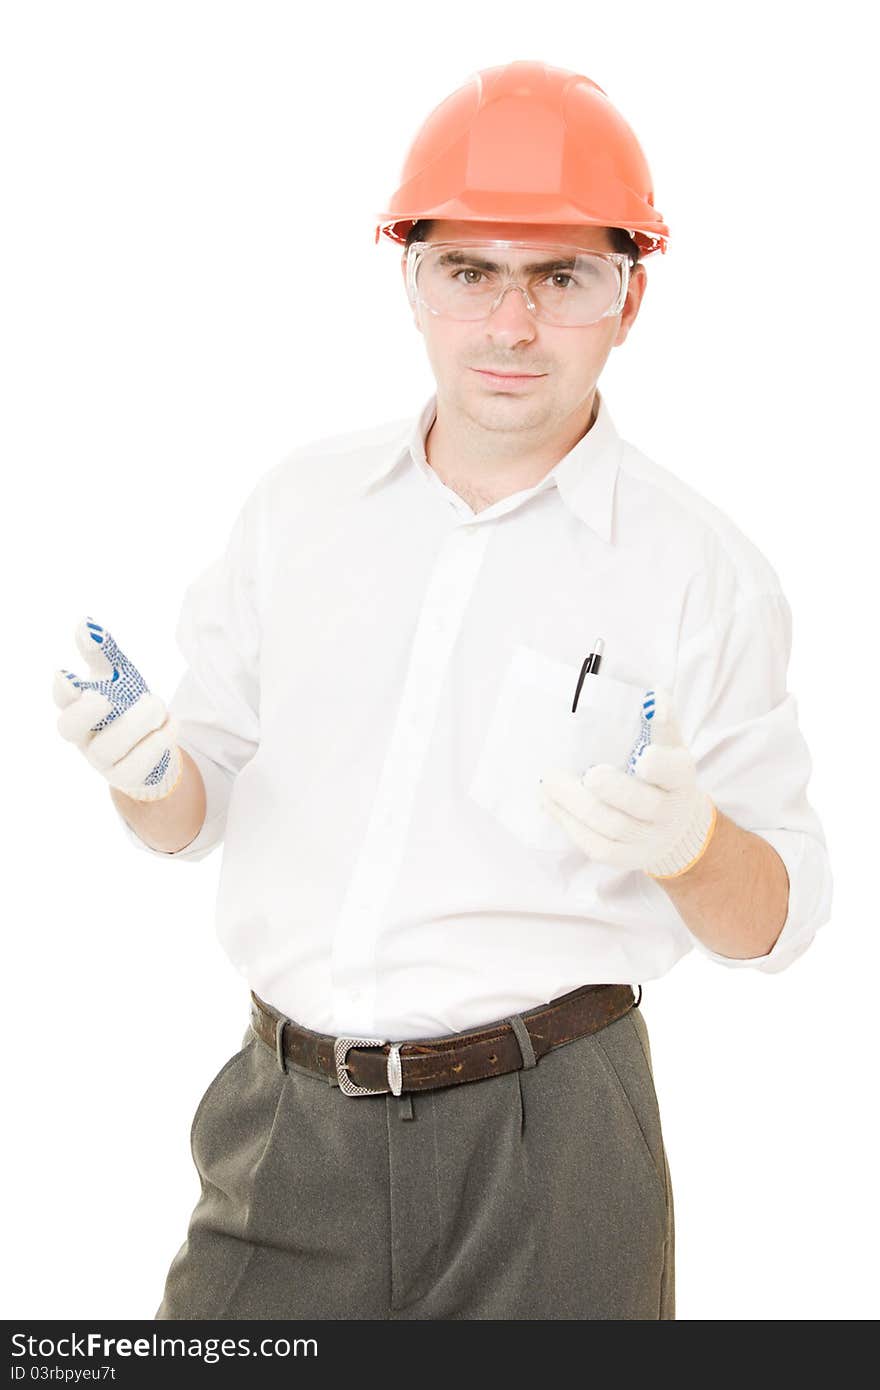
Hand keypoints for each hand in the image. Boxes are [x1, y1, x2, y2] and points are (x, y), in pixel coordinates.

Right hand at [53, 616, 182, 800]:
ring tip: (157, 704)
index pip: (62, 698)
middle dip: (85, 712)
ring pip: (107, 748)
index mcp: (78, 706)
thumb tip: (86, 624)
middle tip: (105, 697)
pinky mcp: (125, 776)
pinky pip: (135, 767)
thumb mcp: (118, 673)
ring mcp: (102, 760)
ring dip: (134, 724)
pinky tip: (170, 724)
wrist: (154, 741)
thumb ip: (103, 651)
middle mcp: (84, 735)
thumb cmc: (127, 702)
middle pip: (70, 729)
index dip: (62, 688)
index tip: (66, 672)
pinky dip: (155, 744)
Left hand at [538, 687, 716, 877]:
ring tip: (549, 783)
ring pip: (612, 827)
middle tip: (587, 773)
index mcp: (681, 779)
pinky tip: (551, 804)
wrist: (677, 829)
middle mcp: (669, 812)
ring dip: (576, 805)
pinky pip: (597, 847)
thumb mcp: (671, 749)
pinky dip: (571, 825)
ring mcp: (648, 839)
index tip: (644, 756)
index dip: (661, 766)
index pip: (674, 772)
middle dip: (613, 790)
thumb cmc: (664, 777)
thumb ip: (661, 723)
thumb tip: (655, 694)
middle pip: (641, 805)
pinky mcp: (628, 857)